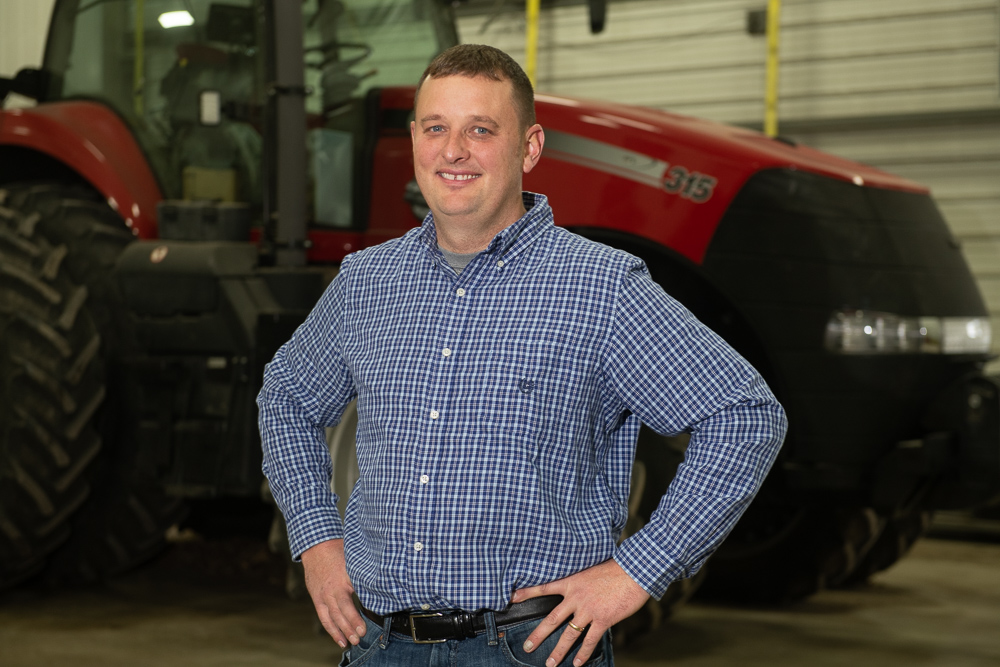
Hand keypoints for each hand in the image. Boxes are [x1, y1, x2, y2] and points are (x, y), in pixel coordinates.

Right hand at [301, 539, 366, 647]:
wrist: (316, 548)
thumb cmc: (339, 551)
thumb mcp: (355, 558)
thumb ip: (366, 571)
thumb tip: (386, 580)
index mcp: (344, 578)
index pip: (353, 598)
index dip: (358, 613)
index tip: (366, 624)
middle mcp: (333, 589)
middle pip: (342, 611)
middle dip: (351, 625)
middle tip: (361, 636)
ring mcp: (324, 595)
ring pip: (333, 617)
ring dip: (342, 631)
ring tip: (353, 642)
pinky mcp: (317, 599)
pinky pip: (324, 617)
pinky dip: (332, 630)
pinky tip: (340, 640)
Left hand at [512, 559, 649, 665]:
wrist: (634, 570)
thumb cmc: (614, 568)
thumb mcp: (590, 569)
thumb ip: (579, 581)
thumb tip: (574, 590)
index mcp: (571, 582)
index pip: (544, 587)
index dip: (527, 593)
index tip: (512, 598)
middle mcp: (576, 597)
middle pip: (552, 619)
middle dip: (538, 635)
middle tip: (527, 647)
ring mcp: (589, 610)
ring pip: (569, 635)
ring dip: (558, 651)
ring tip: (550, 663)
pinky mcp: (603, 619)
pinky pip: (590, 640)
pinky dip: (583, 653)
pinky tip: (577, 663)